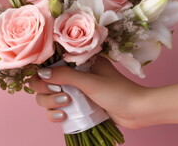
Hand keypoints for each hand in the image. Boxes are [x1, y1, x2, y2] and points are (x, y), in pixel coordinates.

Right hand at [29, 56, 149, 128]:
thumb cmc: (118, 92)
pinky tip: (64, 116)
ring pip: (46, 97)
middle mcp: (72, 75)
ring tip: (65, 107)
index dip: (43, 72)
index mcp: (76, 61)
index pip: (48, 63)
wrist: (137, 112)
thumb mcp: (90, 81)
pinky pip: (54, 110)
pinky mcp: (75, 107)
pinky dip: (54, 114)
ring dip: (50, 103)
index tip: (49, 81)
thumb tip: (40, 73)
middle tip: (62, 96)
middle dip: (46, 91)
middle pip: (42, 82)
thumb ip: (65, 76)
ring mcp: (73, 91)